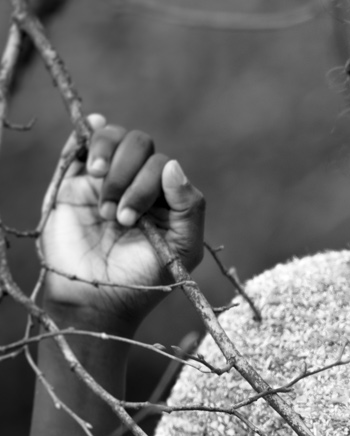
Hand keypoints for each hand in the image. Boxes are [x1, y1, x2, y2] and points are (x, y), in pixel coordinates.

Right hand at [39, 115, 204, 329]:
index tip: (130, 220)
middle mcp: (137, 184)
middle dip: (128, 177)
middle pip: (139, 146)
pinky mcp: (74, 182)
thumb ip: (189, 208)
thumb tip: (172, 165)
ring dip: (108, 161)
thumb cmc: (141, 281)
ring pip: (113, 137)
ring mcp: (105, 180)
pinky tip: (91, 141)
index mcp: (165, 198)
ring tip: (98, 201)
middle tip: (117, 218)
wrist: (92, 300)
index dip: (148, 184)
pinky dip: (88, 135)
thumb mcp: (182, 250)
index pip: (164, 165)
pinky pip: (82, 143)